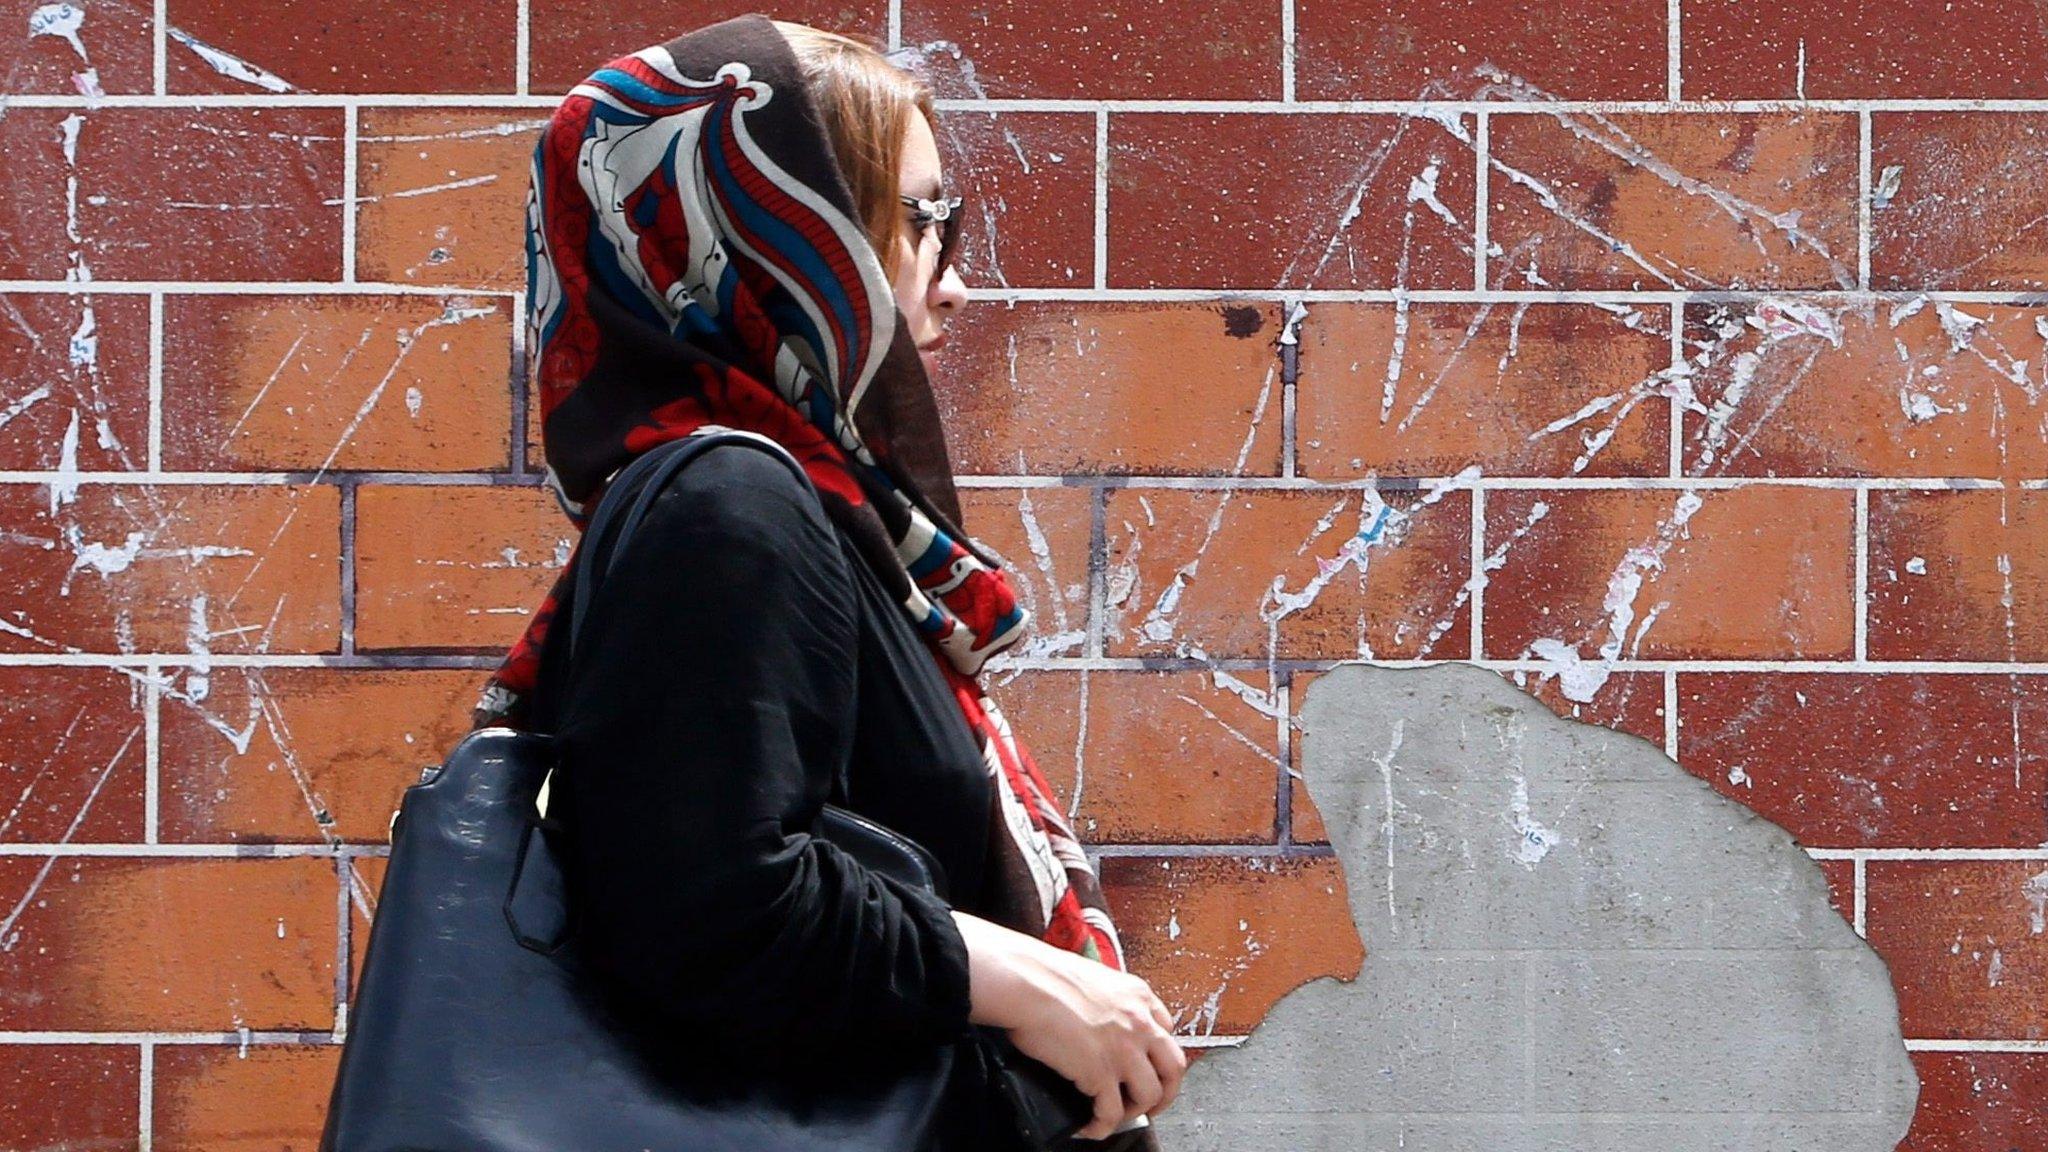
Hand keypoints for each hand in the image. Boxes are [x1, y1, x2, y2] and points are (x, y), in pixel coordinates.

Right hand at [952, 911, 1186, 1139]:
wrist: (1024, 983)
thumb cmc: (1043, 975)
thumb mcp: (1092, 978)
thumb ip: (1105, 1000)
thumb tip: (1095, 1018)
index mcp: (1137, 995)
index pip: (1166, 1029)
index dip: (1157, 1053)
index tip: (1147, 1064)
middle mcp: (1139, 1023)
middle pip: (1173, 1067)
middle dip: (1166, 1091)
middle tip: (1150, 1102)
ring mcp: (1124, 1050)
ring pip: (1150, 1094)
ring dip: (1136, 1110)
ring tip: (1117, 1115)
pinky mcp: (1101, 1074)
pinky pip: (1112, 1113)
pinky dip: (1102, 1127)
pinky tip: (1089, 1127)